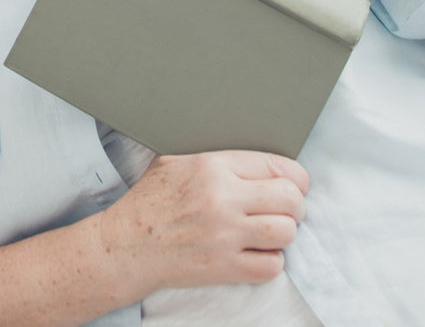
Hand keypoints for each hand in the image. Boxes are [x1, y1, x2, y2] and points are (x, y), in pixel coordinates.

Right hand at [98, 151, 307, 294]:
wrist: (128, 244)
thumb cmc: (151, 200)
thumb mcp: (176, 160)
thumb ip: (216, 156)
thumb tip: (252, 156)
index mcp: (213, 166)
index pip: (278, 166)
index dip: (295, 177)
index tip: (295, 184)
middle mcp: (223, 199)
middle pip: (290, 199)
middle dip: (295, 205)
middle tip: (287, 209)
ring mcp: (225, 236)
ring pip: (286, 232)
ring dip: (285, 233)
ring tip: (272, 231)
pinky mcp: (224, 268)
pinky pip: (271, 266)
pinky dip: (272, 261)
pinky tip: (258, 253)